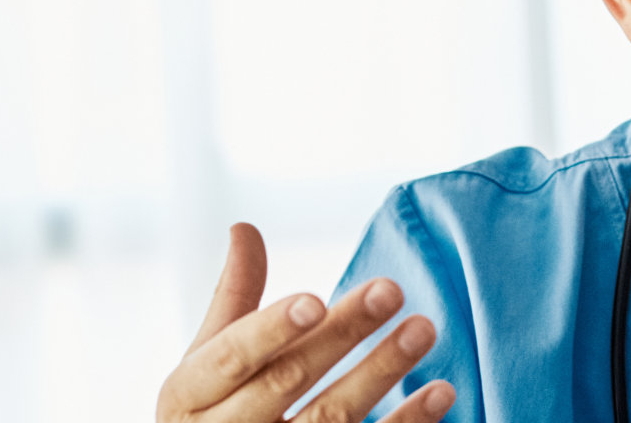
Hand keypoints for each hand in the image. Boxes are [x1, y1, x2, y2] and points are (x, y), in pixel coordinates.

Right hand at [157, 223, 455, 422]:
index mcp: (189, 394)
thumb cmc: (213, 410)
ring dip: (381, 372)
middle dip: (341, 335)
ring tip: (423, 328)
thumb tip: (243, 227)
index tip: (315, 299)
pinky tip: (441, 391)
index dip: (272, 330)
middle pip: (288, 380)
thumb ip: (235, 299)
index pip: (232, 356)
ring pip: (331, 418)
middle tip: (391, 289)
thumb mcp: (207, 362)